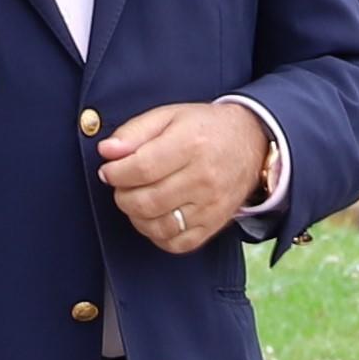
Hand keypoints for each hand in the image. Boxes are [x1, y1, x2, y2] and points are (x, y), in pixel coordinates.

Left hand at [99, 101, 268, 256]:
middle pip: (146, 201)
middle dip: (122, 196)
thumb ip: (134, 132)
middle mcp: (204, 178)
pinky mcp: (215, 224)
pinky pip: (177, 243)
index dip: (115, 173)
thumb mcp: (169, 116)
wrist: (251, 141)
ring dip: (136, 217)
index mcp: (191, 144)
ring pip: (159, 226)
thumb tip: (106, 152)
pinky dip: (158, 235)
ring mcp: (211, 205)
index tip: (109, 171)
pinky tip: (155, 217)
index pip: (141, 168)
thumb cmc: (204, 128)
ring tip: (137, 200)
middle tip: (122, 185)